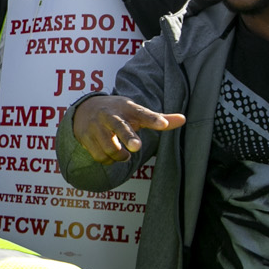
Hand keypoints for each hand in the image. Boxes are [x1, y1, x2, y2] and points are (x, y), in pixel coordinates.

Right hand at [69, 96, 184, 163]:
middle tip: (137, 147)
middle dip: (128, 137)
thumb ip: (158, 119)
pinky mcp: (86, 137)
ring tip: (125, 154)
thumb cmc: (118, 112)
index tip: (163, 124)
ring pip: (110, 148)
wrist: (84, 109)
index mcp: (126, 108)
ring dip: (121, 156)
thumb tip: (184, 119)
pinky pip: (100, 156)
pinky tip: (111, 155)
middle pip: (120, 126)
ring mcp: (96, 126)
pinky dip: (109, 160)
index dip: (153, 119)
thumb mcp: (136, 113)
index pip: (142, 113)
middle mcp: (110, 115)